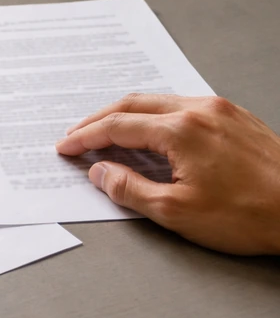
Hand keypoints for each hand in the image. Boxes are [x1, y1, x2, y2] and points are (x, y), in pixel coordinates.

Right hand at [55, 94, 279, 255]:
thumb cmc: (251, 215)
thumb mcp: (177, 212)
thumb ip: (130, 189)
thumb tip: (101, 173)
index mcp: (181, 130)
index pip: (117, 127)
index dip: (85, 138)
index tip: (66, 148)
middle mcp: (199, 111)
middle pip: (133, 104)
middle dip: (99, 119)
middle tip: (77, 136)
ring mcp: (221, 111)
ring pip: (159, 102)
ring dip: (128, 115)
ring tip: (108, 133)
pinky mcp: (237, 118)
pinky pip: (184, 106)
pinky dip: (156, 116)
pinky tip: (153, 132)